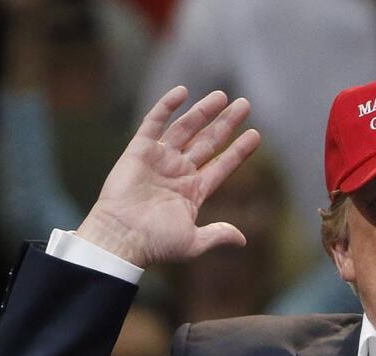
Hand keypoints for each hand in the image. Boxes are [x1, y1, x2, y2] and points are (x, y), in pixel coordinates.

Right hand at [74, 87, 260, 266]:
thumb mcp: (192, 242)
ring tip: (223, 96)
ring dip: (203, 112)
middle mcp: (178, 172)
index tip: (255, 135)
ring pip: (186, 129)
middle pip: (208, 142)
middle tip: (245, 105)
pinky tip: (183, 92)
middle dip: (226, 124)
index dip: (238, 151)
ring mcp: (160, 160)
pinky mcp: (139, 150)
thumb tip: (242, 239)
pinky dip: (166, 106)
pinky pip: (154, 122)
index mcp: (193, 192)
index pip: (221, 166)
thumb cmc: (155, 243)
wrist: (121, 237)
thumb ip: (217, 235)